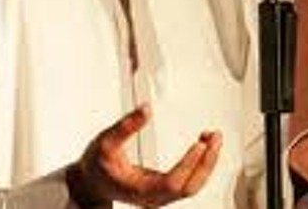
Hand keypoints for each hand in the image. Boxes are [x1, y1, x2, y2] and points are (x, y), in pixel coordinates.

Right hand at [66, 104, 221, 207]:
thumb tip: (146, 109)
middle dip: (207, 163)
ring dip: (207, 163)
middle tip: (216, 137)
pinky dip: (200, 164)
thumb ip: (126, 126)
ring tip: (213, 137)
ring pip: (192, 186)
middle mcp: (154, 197)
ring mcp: (161, 195)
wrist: (90, 183)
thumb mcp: (106, 141)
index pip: (172, 182)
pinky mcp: (164, 188)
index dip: (188, 164)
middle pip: (189, 188)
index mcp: (140, 190)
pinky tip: (203, 145)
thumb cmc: (97, 164)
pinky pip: (189, 181)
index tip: (200, 144)